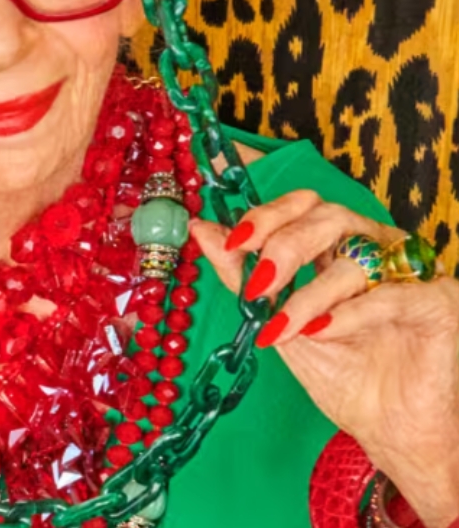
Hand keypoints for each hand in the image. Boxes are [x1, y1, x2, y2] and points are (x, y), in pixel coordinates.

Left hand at [192, 190, 458, 527]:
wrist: (388, 431)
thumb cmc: (340, 372)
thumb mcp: (279, 320)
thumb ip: (243, 274)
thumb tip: (202, 231)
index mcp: (340, 245)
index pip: (303, 205)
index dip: (267, 214)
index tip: (232, 240)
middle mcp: (376, 247)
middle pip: (328, 216)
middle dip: (283, 245)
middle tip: (257, 284)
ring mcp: (409, 272)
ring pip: (354, 257)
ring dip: (308, 294)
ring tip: (282, 327)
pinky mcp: (439, 302)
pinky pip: (389, 294)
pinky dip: (348, 313)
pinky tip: (321, 333)